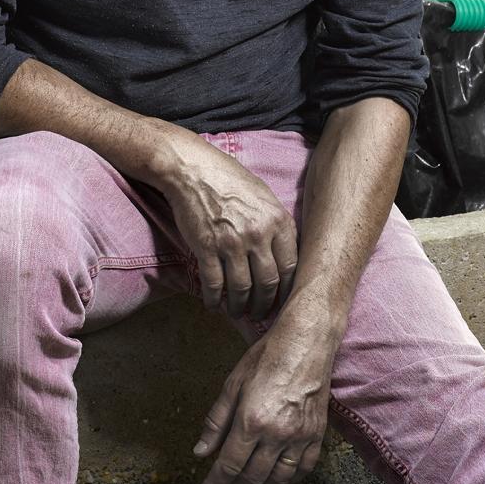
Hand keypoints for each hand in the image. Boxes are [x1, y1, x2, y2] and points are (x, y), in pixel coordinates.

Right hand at [158, 134, 298, 320]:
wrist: (193, 169)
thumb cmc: (230, 179)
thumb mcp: (264, 196)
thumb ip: (277, 224)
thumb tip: (285, 253)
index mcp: (278, 221)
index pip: (291, 267)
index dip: (287, 290)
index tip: (282, 300)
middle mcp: (259, 234)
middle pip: (268, 284)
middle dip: (264, 305)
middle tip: (260, 314)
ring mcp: (232, 243)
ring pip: (242, 290)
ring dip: (240, 307)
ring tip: (237, 312)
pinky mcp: (207, 249)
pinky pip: (214, 285)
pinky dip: (214, 300)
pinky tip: (213, 305)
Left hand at [194, 318, 335, 483]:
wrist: (306, 341)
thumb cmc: (268, 356)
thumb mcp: (233, 383)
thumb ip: (216, 421)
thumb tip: (200, 451)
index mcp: (251, 421)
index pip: (229, 466)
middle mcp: (277, 433)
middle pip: (252, 477)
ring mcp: (300, 436)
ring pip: (279, 478)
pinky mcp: (317, 433)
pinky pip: (304, 468)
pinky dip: (289, 478)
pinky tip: (278, 478)